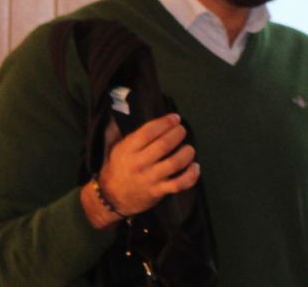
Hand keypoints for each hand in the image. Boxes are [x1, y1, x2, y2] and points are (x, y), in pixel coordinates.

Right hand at [82, 113, 199, 228]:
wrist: (111, 198)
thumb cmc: (117, 168)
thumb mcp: (115, 148)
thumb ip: (121, 130)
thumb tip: (122, 109)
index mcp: (128, 150)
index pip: (148, 132)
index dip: (165, 122)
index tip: (175, 118)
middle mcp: (139, 163)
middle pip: (164, 145)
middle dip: (178, 134)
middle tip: (182, 130)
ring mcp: (149, 178)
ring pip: (174, 164)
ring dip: (186, 153)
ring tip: (189, 148)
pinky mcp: (158, 191)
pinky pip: (179, 184)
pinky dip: (191, 175)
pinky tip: (195, 167)